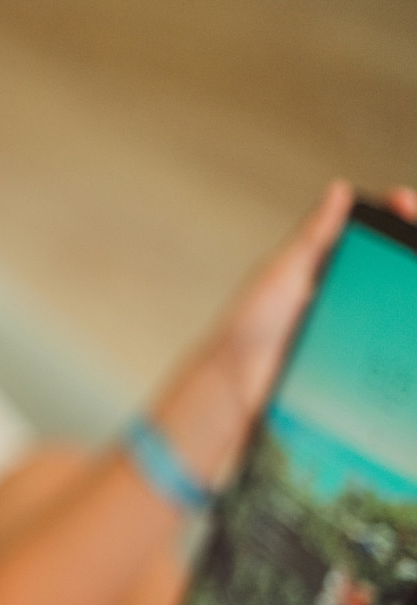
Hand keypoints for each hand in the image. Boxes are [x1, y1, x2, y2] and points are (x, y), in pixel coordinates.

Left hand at [153, 182, 416, 487]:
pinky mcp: (353, 361)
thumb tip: (339, 189)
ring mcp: (351, 329)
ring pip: (397, 308)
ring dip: (410, 298)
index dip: (395, 220)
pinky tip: (411, 334)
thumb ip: (313, 235)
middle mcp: (341, 296)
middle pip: (392, 272)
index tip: (406, 204)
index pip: (371, 236)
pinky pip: (389, 346)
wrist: (237, 383)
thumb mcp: (283, 271)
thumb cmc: (249, 324)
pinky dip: (404, 339)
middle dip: (410, 257)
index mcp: (324, 268)